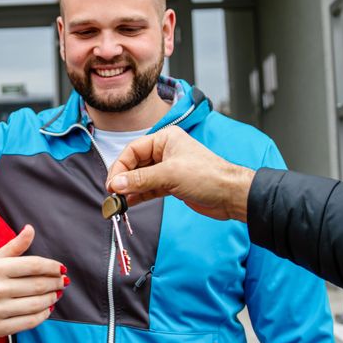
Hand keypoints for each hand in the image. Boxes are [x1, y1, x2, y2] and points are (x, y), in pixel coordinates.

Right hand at [0, 225, 66, 342]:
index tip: (61, 268)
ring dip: (52, 298)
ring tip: (56, 294)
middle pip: (38, 285)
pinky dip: (43, 315)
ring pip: (36, 304)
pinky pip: (29, 322)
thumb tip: (31, 228)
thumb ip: (14, 246)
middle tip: (62, 282)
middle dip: (55, 283)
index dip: (52, 267)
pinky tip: (47, 309)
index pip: (33, 265)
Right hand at [105, 127, 253, 221]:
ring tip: (118, 202)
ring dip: (129, 189)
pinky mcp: (171, 184)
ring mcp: (167, 169)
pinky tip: (129, 203)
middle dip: (123, 179)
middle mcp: (164, 151)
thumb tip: (116, 184)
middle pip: (134, 164)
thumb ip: (141, 179)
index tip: (111, 183)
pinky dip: (138, 196)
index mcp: (164, 139)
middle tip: (113, 194)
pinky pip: (148, 188)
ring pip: (140, 178)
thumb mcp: (170, 175)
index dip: (120, 166)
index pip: (133, 150)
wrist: (230, 195)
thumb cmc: (207, 176)